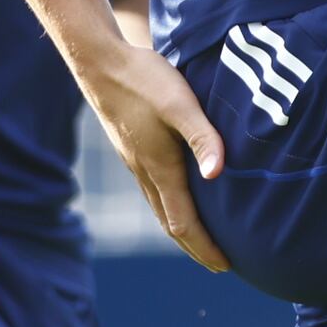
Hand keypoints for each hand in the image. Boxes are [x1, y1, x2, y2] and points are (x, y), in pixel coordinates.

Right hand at [81, 35, 228, 272]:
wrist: (100, 61)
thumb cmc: (145, 79)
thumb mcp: (181, 103)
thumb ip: (202, 137)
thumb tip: (217, 173)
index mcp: (160, 168)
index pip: (183, 223)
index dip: (205, 247)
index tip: (226, 265)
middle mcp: (145, 172)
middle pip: (170, 224)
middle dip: (195, 247)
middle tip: (220, 265)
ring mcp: (135, 162)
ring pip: (159, 208)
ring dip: (182, 229)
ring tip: (202, 241)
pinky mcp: (131, 150)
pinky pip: (153, 191)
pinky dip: (170, 207)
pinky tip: (179, 200)